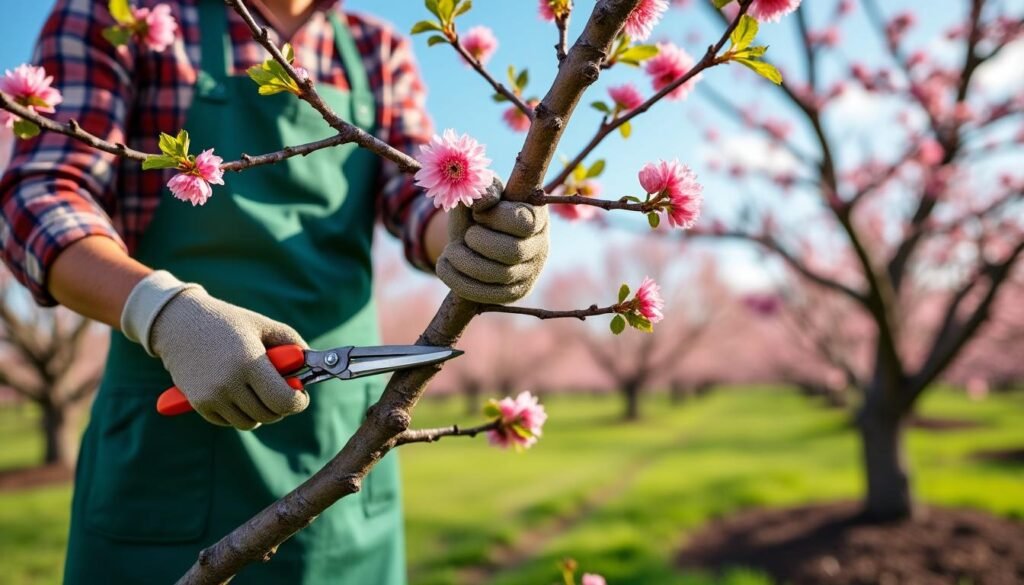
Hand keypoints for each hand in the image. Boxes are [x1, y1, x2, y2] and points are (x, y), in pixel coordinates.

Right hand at [122, 272, 309, 429]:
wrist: (179, 323)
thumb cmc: (227, 322)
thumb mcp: (264, 326)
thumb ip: (293, 345)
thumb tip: (312, 366)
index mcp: (250, 362)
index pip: (284, 401)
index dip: (298, 402)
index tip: (300, 395)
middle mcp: (229, 383)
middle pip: (269, 415)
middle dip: (281, 406)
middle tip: (281, 390)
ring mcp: (212, 396)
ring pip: (250, 422)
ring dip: (260, 411)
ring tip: (258, 389)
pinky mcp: (198, 404)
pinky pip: (229, 422)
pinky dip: (238, 413)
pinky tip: (237, 392)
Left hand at [436, 179, 548, 303]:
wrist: (472, 239)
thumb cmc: (478, 211)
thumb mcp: (478, 192)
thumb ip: (482, 188)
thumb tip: (482, 202)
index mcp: (537, 216)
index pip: (523, 222)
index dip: (495, 217)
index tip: (478, 213)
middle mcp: (540, 246)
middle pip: (513, 252)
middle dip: (479, 242)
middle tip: (466, 235)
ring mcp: (530, 273)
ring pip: (499, 275)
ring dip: (465, 262)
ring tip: (450, 251)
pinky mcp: (514, 293)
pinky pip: (488, 295)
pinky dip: (460, 281)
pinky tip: (445, 266)